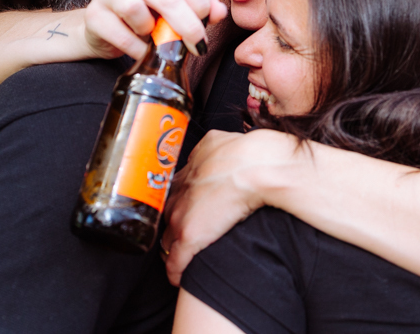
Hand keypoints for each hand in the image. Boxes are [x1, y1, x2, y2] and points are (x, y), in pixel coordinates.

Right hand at [85, 0, 226, 59]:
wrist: (106, 32)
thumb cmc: (147, 18)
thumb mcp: (176, 12)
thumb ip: (200, 9)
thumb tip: (219, 11)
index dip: (201, 3)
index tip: (207, 25)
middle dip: (188, 25)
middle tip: (197, 46)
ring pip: (136, 8)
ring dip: (153, 32)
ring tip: (155, 39)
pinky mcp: (94, 14)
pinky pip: (120, 34)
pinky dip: (137, 48)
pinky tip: (142, 52)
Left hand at [161, 129, 296, 285]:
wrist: (253, 166)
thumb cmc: (246, 153)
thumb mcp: (221, 141)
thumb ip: (212, 147)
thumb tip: (218, 148)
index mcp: (188, 172)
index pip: (175, 194)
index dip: (181, 205)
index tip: (187, 213)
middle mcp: (178, 193)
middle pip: (166, 216)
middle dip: (173, 226)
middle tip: (184, 237)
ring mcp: (181, 216)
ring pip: (167, 239)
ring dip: (173, 249)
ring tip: (181, 259)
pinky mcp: (189, 237)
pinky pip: (175, 262)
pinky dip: (176, 272)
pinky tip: (178, 279)